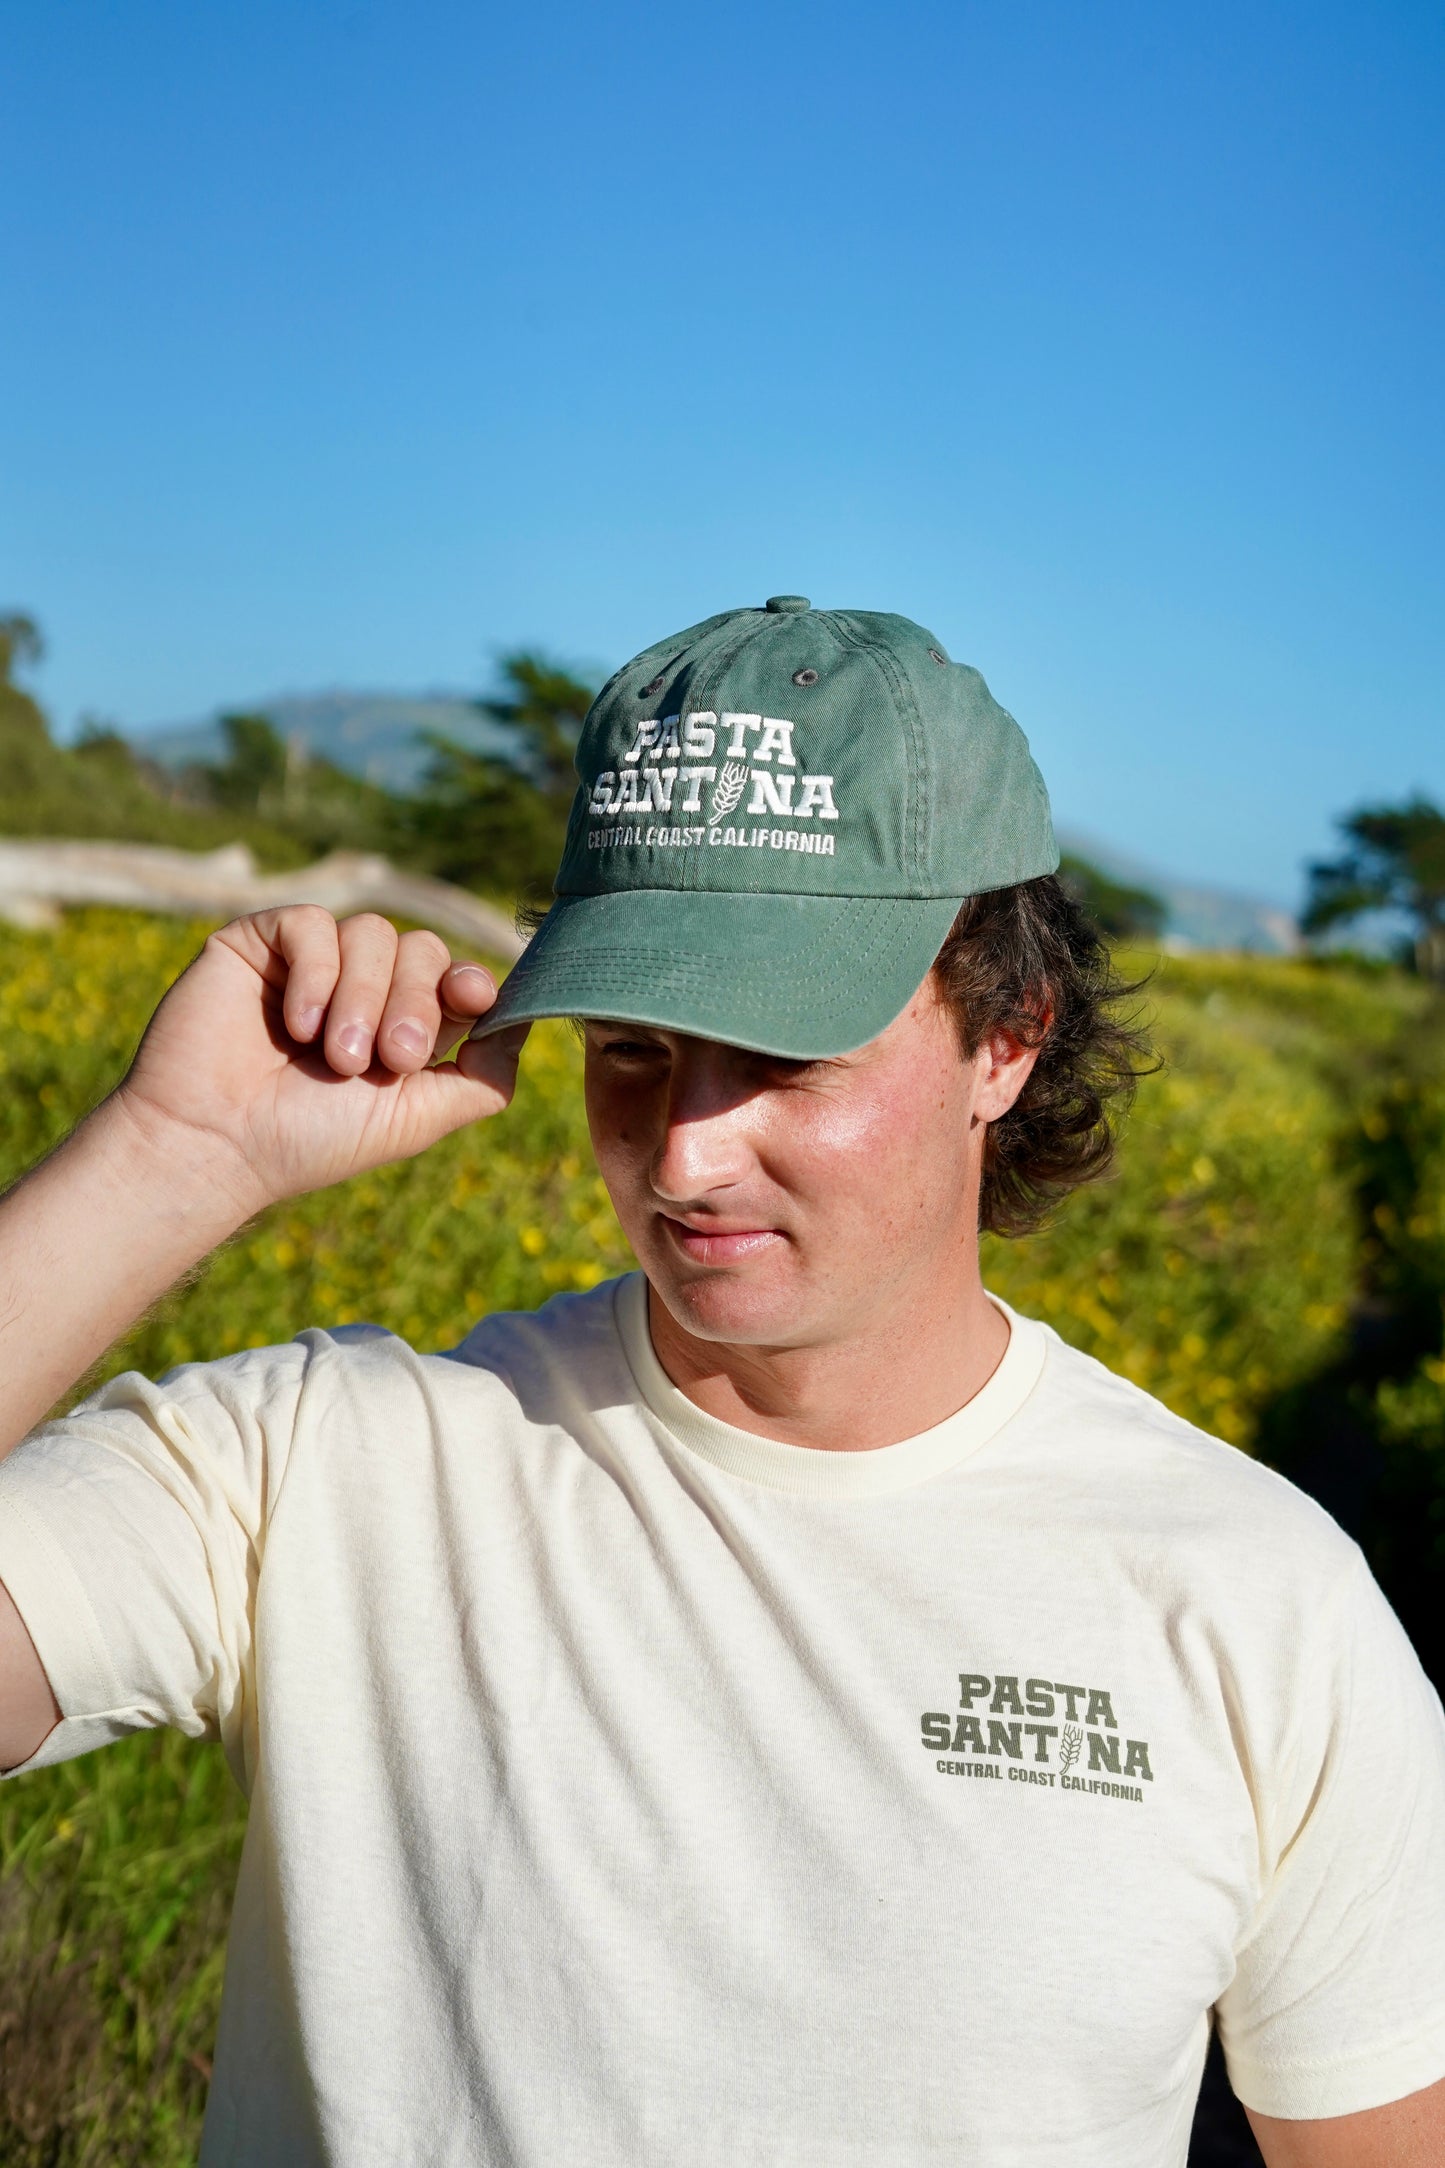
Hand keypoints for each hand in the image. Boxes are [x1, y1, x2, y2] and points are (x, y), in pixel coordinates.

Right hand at [113, 907, 528, 1214]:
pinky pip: (313, 923)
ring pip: (373, 933)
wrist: (215, 1144)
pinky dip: (315, 973)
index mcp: (404, 1024)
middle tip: (387, 1060)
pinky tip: (294, 1023)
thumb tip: (525, 1025)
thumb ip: (481, 1079)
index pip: (456, 977)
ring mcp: (313, 960)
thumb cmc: (310, 1141)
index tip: (471, 998)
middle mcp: (364, 987)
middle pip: (423, 950)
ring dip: (362, 998)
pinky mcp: (263, 941)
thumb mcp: (416, 1118)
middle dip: (413, 1003)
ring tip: (333, 1055)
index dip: (472, 979)